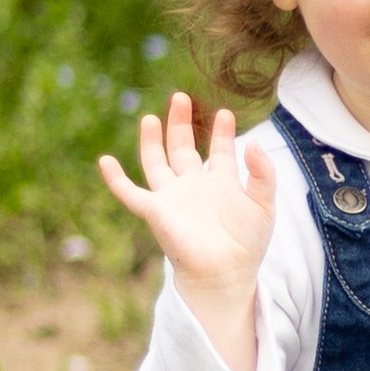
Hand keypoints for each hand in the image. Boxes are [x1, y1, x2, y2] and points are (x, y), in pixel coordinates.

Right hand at [99, 96, 276, 361]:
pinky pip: (130, 193)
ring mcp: (173, 198)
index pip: (220, 150)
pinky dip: (116, 179)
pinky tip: (105, 161)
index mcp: (222, 184)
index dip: (221, 132)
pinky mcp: (156, 212)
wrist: (226, 274)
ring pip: (156, 162)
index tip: (225, 113)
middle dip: (181, 123)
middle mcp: (194, 187)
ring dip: (152, 140)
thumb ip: (263, 173)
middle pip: (182, 148)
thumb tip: (254, 143)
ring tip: (150, 117)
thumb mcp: (264, 204)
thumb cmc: (247, 244)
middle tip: (181, 97)